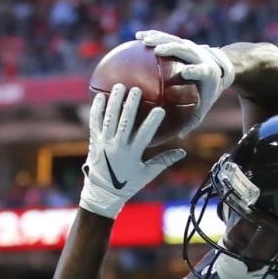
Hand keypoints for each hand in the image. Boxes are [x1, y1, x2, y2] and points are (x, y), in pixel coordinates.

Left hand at [80, 83, 185, 219]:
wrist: (102, 192)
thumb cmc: (128, 184)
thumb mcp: (147, 174)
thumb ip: (164, 161)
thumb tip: (182, 152)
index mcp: (132, 154)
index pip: (144, 135)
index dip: (151, 122)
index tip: (160, 110)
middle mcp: (117, 147)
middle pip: (124, 122)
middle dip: (131, 105)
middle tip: (136, 89)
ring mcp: (104, 143)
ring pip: (109, 119)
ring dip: (114, 101)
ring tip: (119, 85)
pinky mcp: (94, 141)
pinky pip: (95, 122)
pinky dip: (97, 109)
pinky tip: (100, 96)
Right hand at [136, 30, 234, 137]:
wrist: (220, 67)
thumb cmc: (208, 92)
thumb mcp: (203, 106)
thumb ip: (192, 120)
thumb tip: (179, 137)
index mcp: (207, 72)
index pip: (201, 70)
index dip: (194, 70)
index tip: (185, 73)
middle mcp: (199, 56)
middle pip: (186, 49)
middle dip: (174, 48)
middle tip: (159, 51)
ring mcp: (190, 46)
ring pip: (174, 39)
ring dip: (159, 38)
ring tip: (142, 40)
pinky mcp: (182, 41)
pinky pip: (166, 37)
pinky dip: (153, 35)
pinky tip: (137, 37)